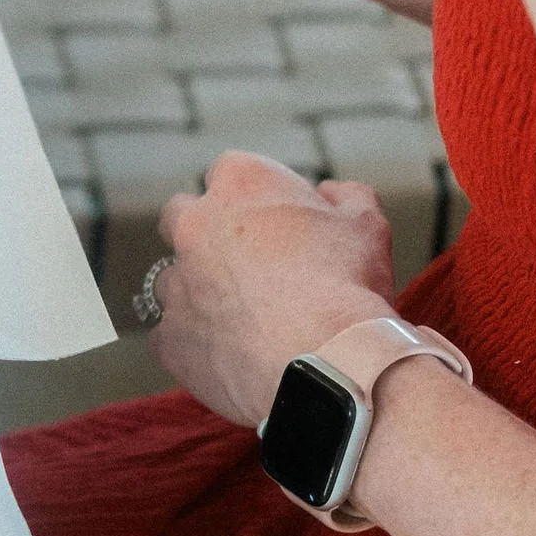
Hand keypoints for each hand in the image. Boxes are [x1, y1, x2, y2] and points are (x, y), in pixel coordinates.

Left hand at [150, 154, 396, 425]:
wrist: (327, 363)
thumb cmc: (347, 287)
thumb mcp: (365, 224)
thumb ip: (345, 196)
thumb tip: (331, 192)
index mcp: (241, 184)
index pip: (229, 172)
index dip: (252, 199)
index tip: (273, 224)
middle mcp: (195, 225)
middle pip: (182, 217)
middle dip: (207, 236)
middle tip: (248, 268)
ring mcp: (176, 283)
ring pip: (172, 280)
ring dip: (197, 293)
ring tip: (240, 320)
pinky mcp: (169, 338)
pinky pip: (170, 338)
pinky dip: (193, 345)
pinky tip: (228, 356)